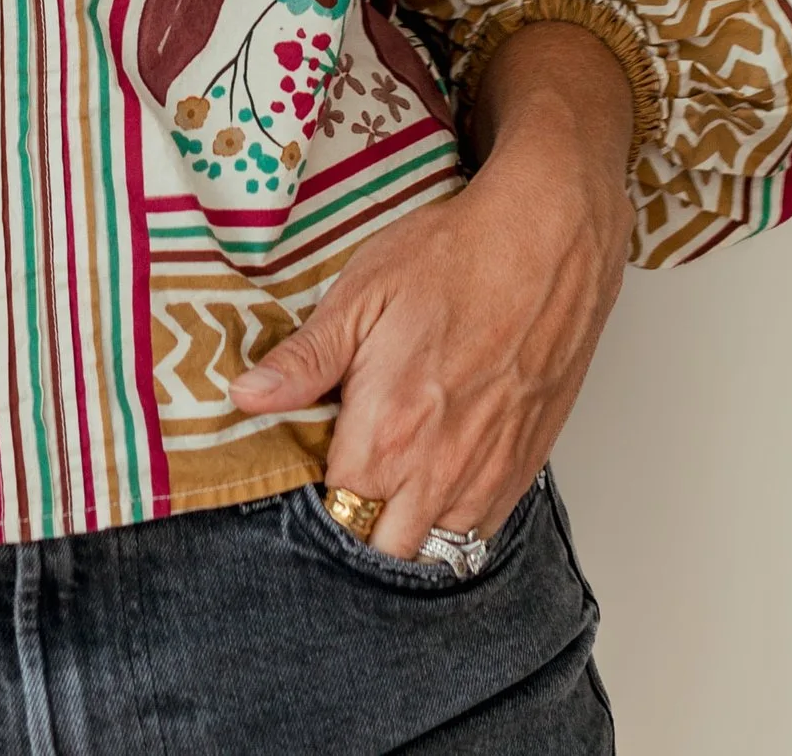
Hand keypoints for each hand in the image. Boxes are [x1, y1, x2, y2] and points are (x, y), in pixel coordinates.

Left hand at [228, 21, 633, 557]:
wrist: (547, 241)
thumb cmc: (452, 258)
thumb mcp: (361, 294)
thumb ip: (305, 361)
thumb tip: (244, 398)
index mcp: (387, 436)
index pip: (333, 513)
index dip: (317, 491)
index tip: (316, 457)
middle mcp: (438, 474)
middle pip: (383, 548)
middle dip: (360, 523)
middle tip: (353, 469)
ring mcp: (488, 477)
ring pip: (436, 550)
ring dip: (409, 528)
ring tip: (395, 477)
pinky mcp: (526, 467)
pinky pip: (480, 531)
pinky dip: (455, 520)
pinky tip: (441, 474)